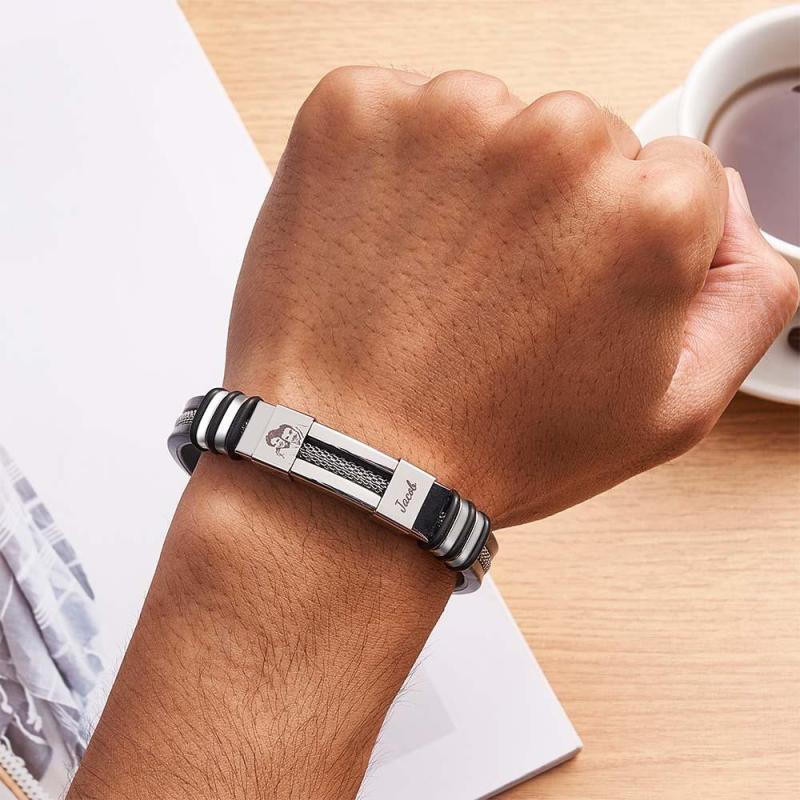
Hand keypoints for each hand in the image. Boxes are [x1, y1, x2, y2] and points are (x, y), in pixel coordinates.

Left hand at [225, 68, 797, 525]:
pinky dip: (391, 169)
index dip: (610, 245)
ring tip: (431, 282)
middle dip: (544, 210)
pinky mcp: (354, 112)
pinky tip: (382, 248)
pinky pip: (398, 116)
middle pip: (575, 141)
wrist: (353, 459)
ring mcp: (446, 117)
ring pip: (486, 124)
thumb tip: (730, 208)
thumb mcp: (668, 409)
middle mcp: (556, 143)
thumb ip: (746, 296)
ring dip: (467, 186)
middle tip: (490, 298)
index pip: (664, 176)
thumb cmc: (495, 443)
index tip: (564, 293)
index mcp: (648, 210)